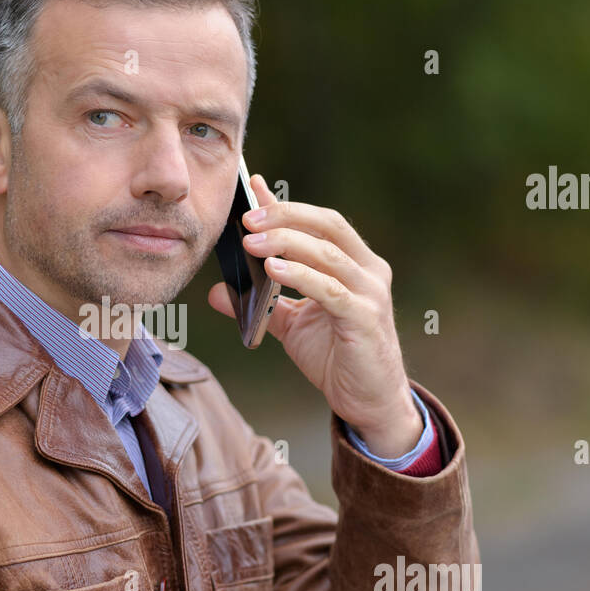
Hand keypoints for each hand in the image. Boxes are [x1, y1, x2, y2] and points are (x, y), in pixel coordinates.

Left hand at [207, 173, 421, 457]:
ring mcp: (371, 293)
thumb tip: (218, 290)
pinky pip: (331, 290)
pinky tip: (274, 270)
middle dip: (284, 217)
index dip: (286, 205)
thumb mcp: (293, 325)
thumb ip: (263, 303)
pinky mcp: (366, 319)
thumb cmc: (337, 357)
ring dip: (287, 243)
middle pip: (327, 226)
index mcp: (355, 264)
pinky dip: (302, 276)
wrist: (369, 402)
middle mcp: (369, 271)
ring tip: (252, 242)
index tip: (252, 188)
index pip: (320, 222)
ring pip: (328, 253)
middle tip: (246, 219)